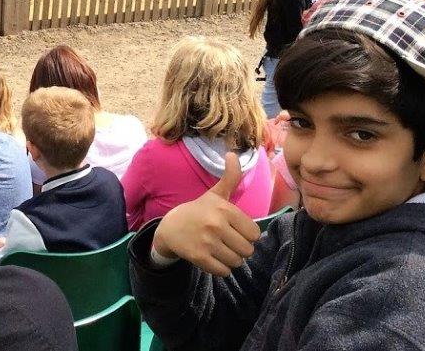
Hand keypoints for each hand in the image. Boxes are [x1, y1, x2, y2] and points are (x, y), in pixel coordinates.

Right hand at [151, 153, 260, 276]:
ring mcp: (207, 242)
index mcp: (224, 209)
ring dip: (231, 260)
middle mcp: (216, 225)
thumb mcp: (215, 194)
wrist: (171, 227)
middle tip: (228, 243)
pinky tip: (213, 259)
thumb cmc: (199, 210)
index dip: (246, 234)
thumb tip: (232, 153)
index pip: (254, 233)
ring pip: (237, 262)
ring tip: (221, 250)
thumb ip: (230, 177)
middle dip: (240, 249)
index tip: (235, 230)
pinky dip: (221, 269)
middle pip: (247, 250)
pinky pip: (224, 272)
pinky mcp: (199, 258)